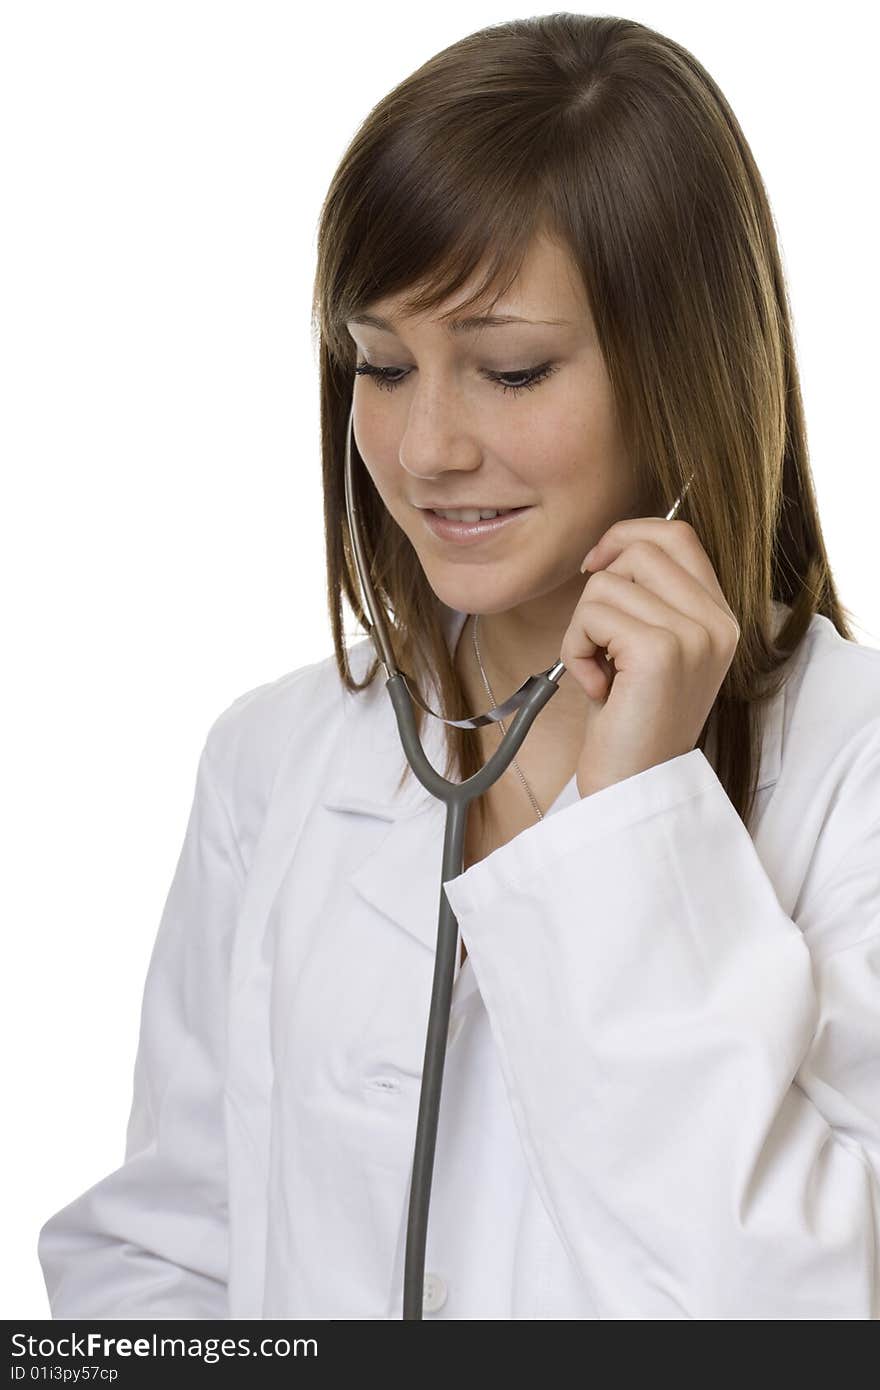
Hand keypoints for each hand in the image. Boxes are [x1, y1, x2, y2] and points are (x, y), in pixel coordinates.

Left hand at [563, 519, 739, 797]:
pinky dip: (576, 648)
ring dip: (582, 628)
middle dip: (599, 587)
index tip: (596, 567)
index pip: (678, 535)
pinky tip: (595, 687)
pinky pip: (592, 615)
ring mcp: (694, 636)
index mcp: (720, 618)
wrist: (633, 787)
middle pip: (641, 549)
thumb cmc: (629, 722)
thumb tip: (610, 550)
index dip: (628, 536)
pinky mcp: (660, 652)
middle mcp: (717, 623)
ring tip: (599, 673)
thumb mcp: (646, 649)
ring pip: (608, 583)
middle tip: (596, 638)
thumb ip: (646, 598)